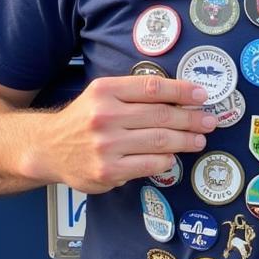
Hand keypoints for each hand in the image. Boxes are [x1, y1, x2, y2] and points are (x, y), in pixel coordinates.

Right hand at [35, 76, 213, 193]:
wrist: (49, 148)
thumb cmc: (84, 119)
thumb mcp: (102, 95)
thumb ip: (134, 94)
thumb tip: (180, 98)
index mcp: (105, 90)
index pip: (153, 88)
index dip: (182, 91)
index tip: (202, 94)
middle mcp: (105, 116)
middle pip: (161, 116)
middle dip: (191, 118)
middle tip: (209, 121)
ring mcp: (106, 145)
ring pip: (160, 141)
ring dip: (186, 140)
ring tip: (199, 139)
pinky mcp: (108, 171)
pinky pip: (150, 165)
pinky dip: (166, 160)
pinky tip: (173, 157)